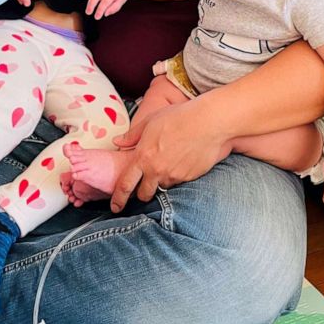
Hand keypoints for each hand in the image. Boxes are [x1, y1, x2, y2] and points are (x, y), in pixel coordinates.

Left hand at [109, 98, 228, 211]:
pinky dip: (176, 176)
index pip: (125, 184)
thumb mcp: (150, 121)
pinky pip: (178, 183)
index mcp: (143, 157)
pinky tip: (181, 162)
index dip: (118, 198)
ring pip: (162, 187)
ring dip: (161, 182)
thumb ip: (132, 135)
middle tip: (144, 186)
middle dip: (142, 193)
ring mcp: (174, 176)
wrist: (207, 123)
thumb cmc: (178, 117)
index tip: (115, 206)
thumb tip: (117, 142)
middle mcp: (157, 170)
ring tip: (167, 166)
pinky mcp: (189, 178)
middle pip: (144, 194)